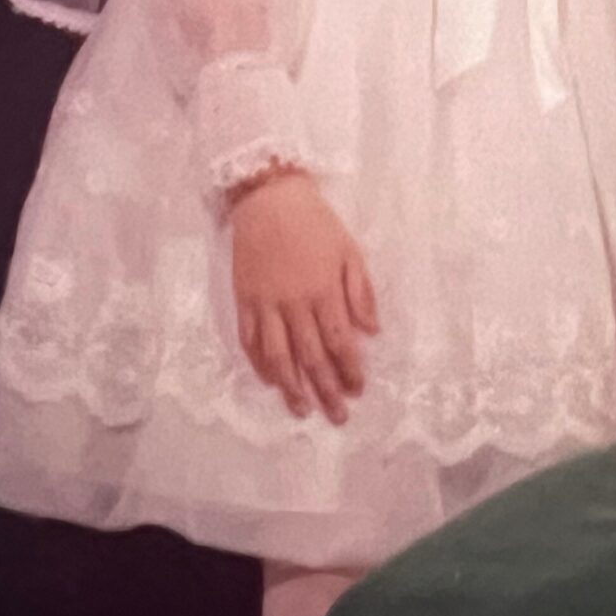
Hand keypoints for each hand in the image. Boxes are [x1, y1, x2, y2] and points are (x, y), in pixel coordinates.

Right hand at [228, 169, 379, 423]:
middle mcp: (294, 303)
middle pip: (311, 356)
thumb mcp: (349, 249)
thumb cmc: (315, 223)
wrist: (268, 199)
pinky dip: (260, 365)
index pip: (339, 341)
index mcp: (324, 290)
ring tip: (302, 410)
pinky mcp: (244, 302)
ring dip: (292, 388)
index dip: (349, 369)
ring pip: (278, 357)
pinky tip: (271, 381)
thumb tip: (371, 331)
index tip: (358, 390)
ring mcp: (266, 305)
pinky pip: (251, 342)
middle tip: (337, 416)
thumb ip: (360, 291)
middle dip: (325, 389)